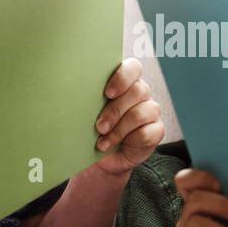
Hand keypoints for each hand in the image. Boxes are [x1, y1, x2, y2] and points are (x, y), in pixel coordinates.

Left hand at [93, 58, 164, 175]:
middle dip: (116, 110)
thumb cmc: (89, 131)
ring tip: (102, 142)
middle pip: (138, 90)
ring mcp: (150, 111)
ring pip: (143, 112)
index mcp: (123, 82)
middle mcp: (139, 93)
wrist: (99, 159)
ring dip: (119, 128)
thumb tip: (71, 93)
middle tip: (99, 126)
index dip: (122, 77)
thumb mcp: (83, 113)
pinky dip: (129, 140)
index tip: (107, 93)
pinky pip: (148, 132)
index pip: (132, 67)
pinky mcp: (156, 130)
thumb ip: (83, 99)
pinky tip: (113, 146)